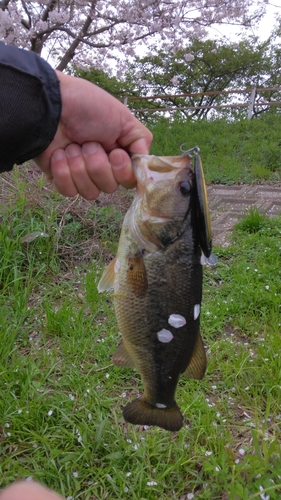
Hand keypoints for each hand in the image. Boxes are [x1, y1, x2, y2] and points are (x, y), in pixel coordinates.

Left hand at [35, 72, 151, 198]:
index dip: (122, 171)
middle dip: (97, 164)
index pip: (129, 181)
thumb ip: (141, 142)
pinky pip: (69, 191)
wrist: (50, 105)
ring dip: (80, 166)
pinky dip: (64, 171)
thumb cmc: (87, 106)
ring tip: (72, 146)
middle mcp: (102, 167)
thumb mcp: (123, 118)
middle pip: (109, 187)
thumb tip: (145, 167)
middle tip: (88, 142)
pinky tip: (59, 154)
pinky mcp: (60, 179)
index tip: (115, 152)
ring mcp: (81, 175)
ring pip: (90, 192)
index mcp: (119, 154)